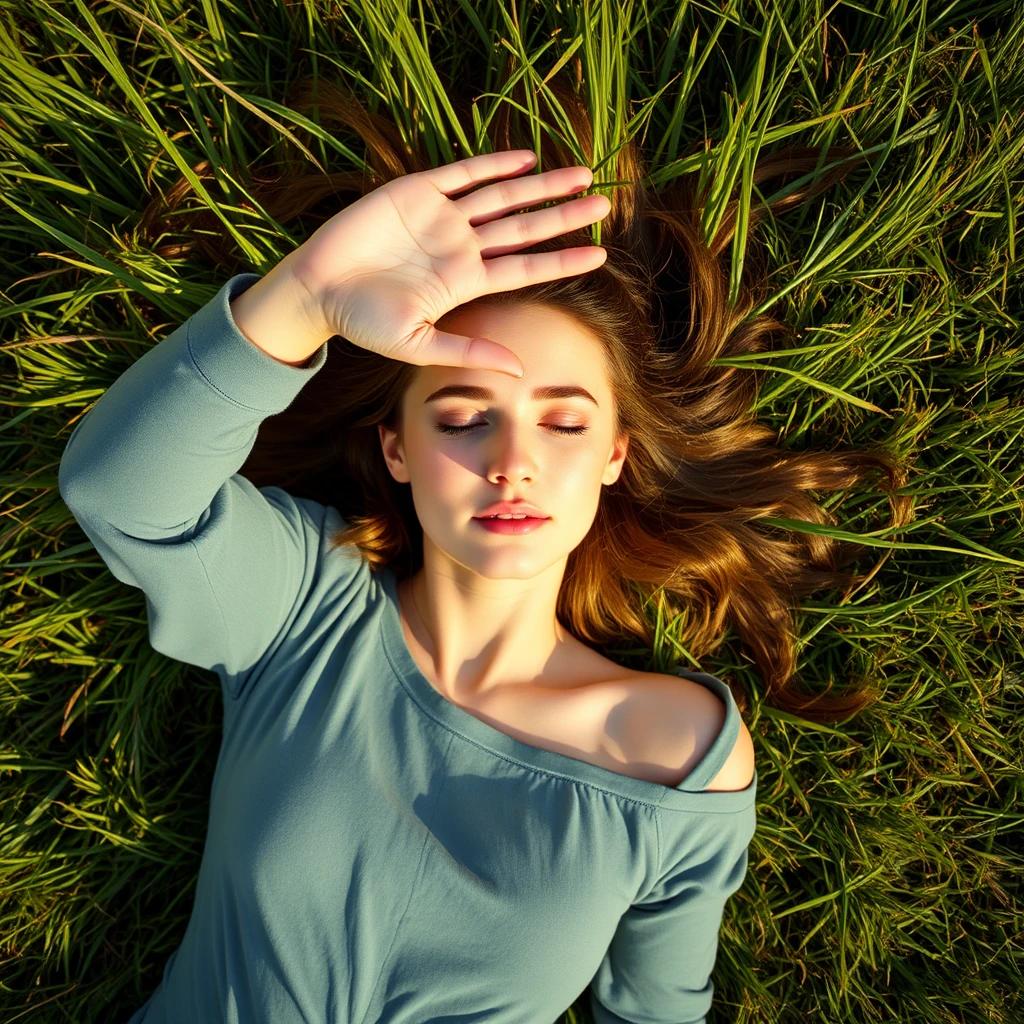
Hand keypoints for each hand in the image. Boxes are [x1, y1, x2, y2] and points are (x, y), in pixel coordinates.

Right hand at [283, 149, 610, 377]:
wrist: (318, 290)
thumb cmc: (363, 323)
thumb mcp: (417, 345)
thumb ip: (468, 351)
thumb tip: (518, 370)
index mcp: (465, 281)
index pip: (525, 268)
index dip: (562, 260)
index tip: (600, 254)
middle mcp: (461, 246)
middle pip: (524, 227)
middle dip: (564, 216)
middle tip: (605, 204)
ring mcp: (441, 217)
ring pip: (502, 196)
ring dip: (542, 186)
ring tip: (582, 175)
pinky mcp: (416, 192)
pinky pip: (462, 174)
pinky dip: (492, 164)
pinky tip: (526, 159)